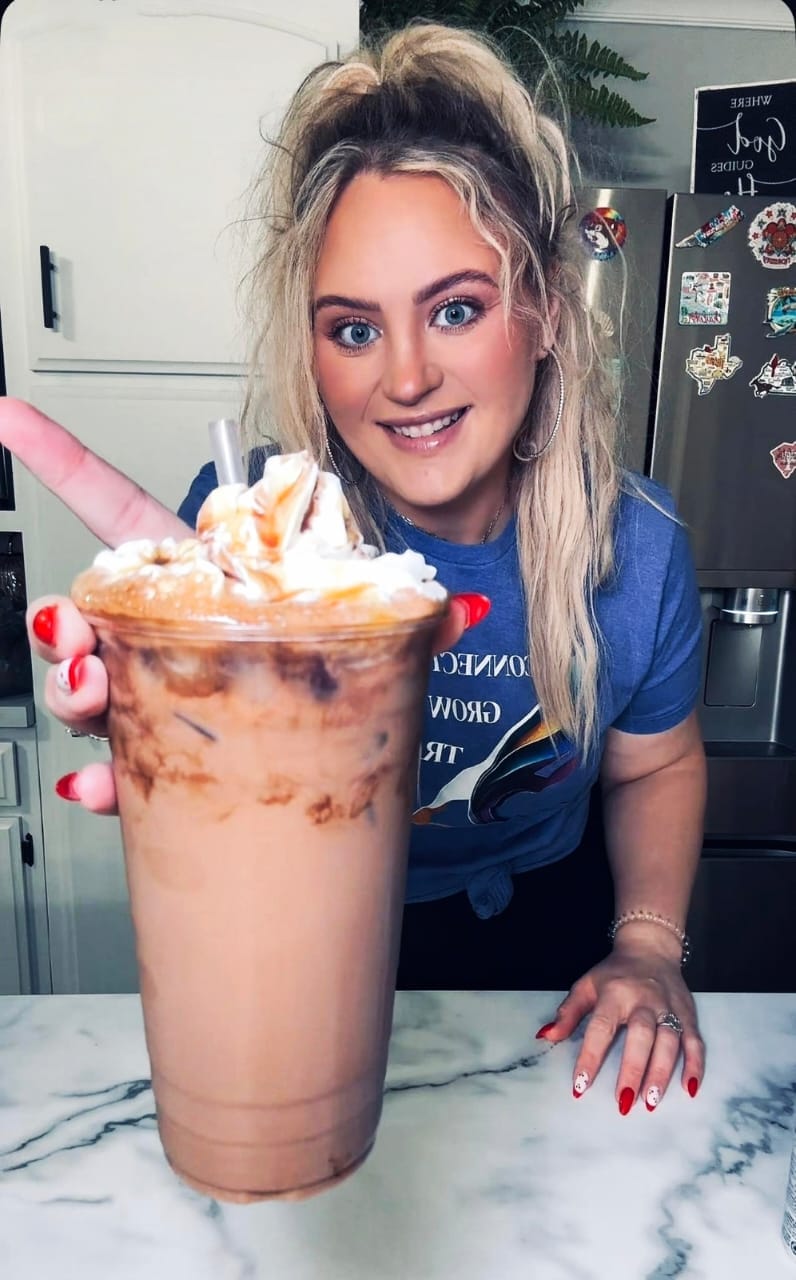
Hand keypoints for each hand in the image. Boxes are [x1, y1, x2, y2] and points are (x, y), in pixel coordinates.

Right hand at [10, 401, 482, 814]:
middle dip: (68, 625)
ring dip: (78, 695)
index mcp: (205, 583)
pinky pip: (114, 763)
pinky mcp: (162, 754)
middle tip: (84, 646)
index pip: (124, 510)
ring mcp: (161, 693)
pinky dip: (102, 779)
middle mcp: (171, 633)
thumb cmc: (338, 679)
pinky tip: (101, 787)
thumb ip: (405, 617)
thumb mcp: (369, 636)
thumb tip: (457, 612)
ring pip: (89, 684)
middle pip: (88, 611)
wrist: (339, 772)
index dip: (65, 462)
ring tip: (97, 709)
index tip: (14, 416)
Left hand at [536, 932, 703, 1112]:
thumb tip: (546, 1036)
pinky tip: (689, 1089)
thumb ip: (568, 1013)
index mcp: (615, 994)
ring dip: (662, 1073)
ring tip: (651, 1101)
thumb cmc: (614, 974)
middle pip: (641, 1036)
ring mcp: (669, 1008)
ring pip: (670, 1042)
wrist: (650, 948)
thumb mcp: (586, 986)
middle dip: (633, 1070)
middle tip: (624, 1102)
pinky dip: (695, 1065)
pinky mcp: (688, 1015)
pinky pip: (695, 1041)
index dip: (590, 1057)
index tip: (580, 1086)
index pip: (601, 1027)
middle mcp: (644, 1001)